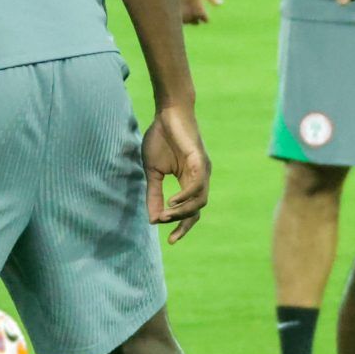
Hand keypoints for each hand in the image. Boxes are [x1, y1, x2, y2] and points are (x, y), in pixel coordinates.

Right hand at [142, 103, 210, 242]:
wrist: (167, 112)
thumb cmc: (160, 137)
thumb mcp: (152, 171)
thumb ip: (154, 194)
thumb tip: (152, 219)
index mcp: (189, 181)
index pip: (190, 211)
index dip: (181, 226)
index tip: (170, 241)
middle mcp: (199, 178)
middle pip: (197, 210)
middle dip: (183, 224)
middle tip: (166, 230)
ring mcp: (202, 170)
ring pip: (199, 201)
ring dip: (183, 212)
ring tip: (166, 215)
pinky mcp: (200, 160)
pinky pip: (197, 185)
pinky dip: (186, 197)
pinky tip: (173, 202)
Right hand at [175, 0, 221, 24]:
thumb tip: (219, 4)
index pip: (198, 13)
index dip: (203, 18)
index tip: (206, 20)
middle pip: (188, 17)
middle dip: (193, 20)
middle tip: (197, 20)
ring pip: (177, 15)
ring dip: (184, 18)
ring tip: (188, 16)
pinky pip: (169, 8)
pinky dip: (174, 13)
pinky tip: (178, 12)